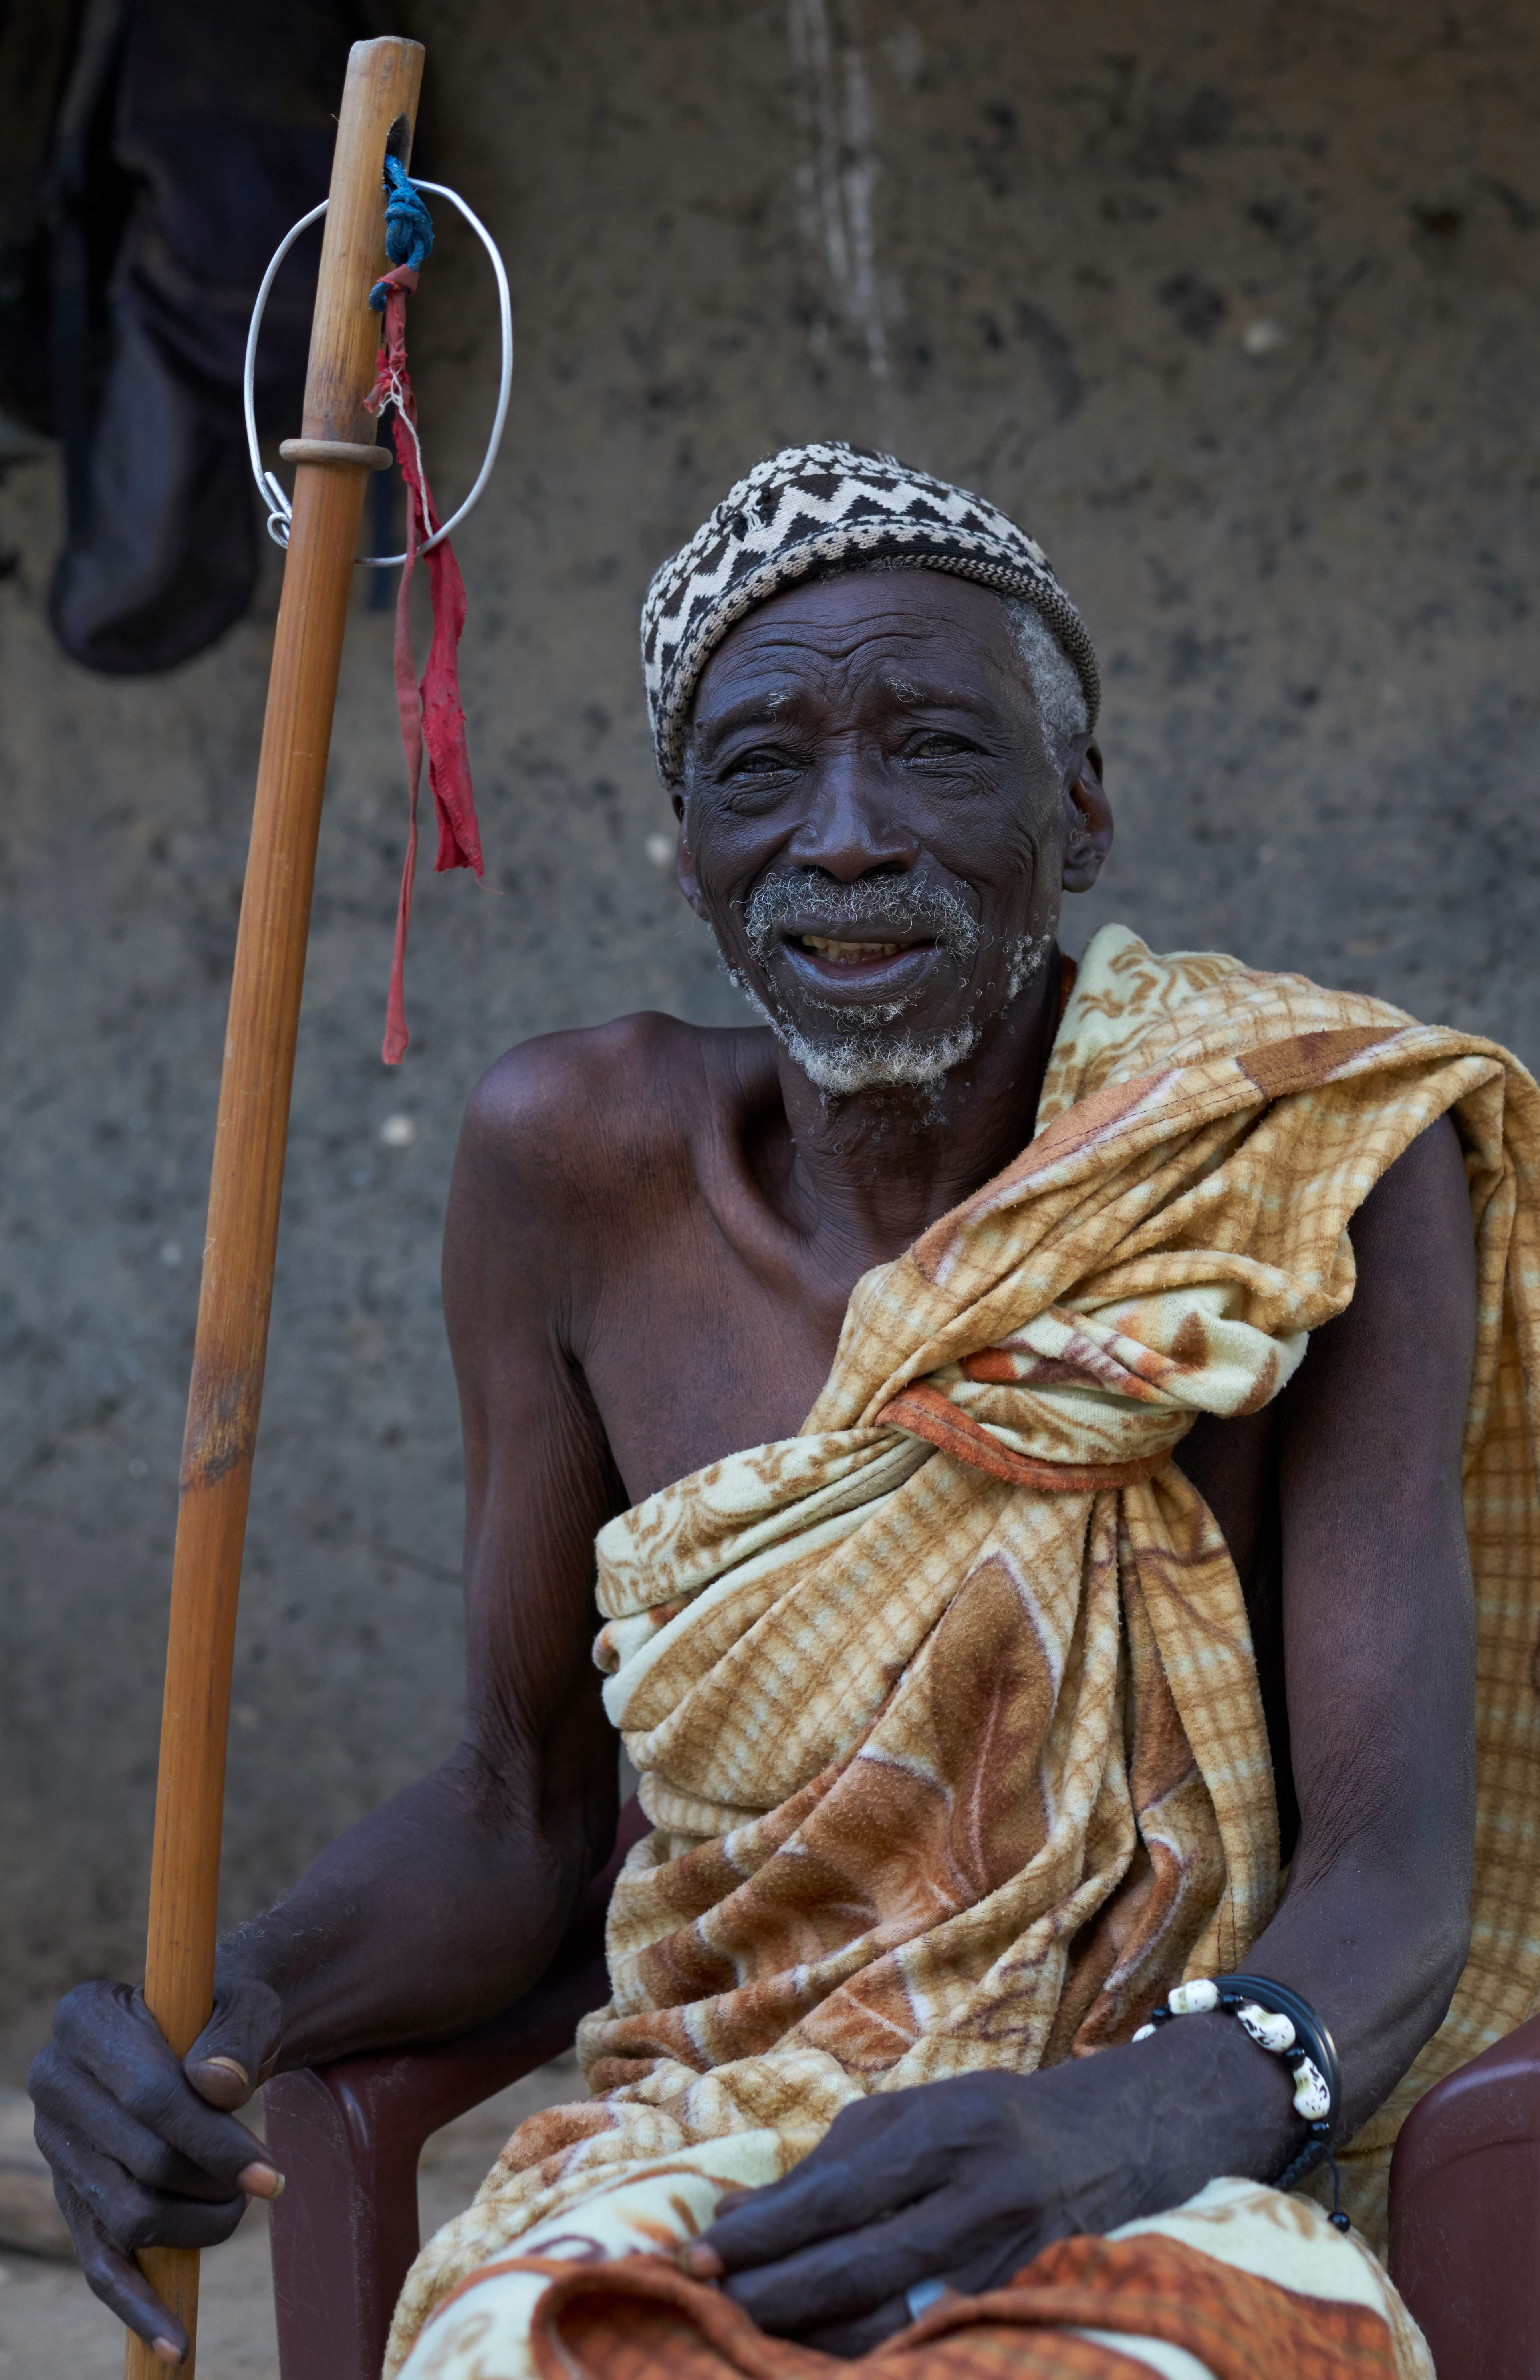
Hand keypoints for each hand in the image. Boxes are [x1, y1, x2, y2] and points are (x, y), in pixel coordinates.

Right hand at [28, 1974, 283, 2365]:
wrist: (207, 2038)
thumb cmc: (228, 2020)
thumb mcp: (247, 2004)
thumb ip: (237, 2033)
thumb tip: (217, 2087)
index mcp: (85, 2017)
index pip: (151, 2097)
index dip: (215, 2142)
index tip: (271, 2177)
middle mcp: (55, 2080)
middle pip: (143, 2161)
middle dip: (214, 2182)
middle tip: (265, 2183)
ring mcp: (58, 2146)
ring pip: (128, 2216)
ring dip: (196, 2226)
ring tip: (237, 2208)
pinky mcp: (74, 2197)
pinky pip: (100, 2265)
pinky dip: (138, 2307)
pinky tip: (175, 2347)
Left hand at [684, 2065, 1140, 2356]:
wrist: (1105, 2144)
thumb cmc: (984, 2119)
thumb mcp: (907, 2113)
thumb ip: (822, 2163)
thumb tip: (734, 2214)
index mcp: (948, 2132)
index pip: (838, 2195)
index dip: (765, 2232)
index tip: (699, 2252)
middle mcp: (980, 2199)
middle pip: (860, 2266)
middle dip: (774, 2292)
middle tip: (708, 2301)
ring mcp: (1004, 2262)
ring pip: (890, 2321)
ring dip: (808, 2335)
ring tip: (745, 2332)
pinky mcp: (1015, 2304)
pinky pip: (924, 2342)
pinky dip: (863, 2352)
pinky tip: (814, 2351)